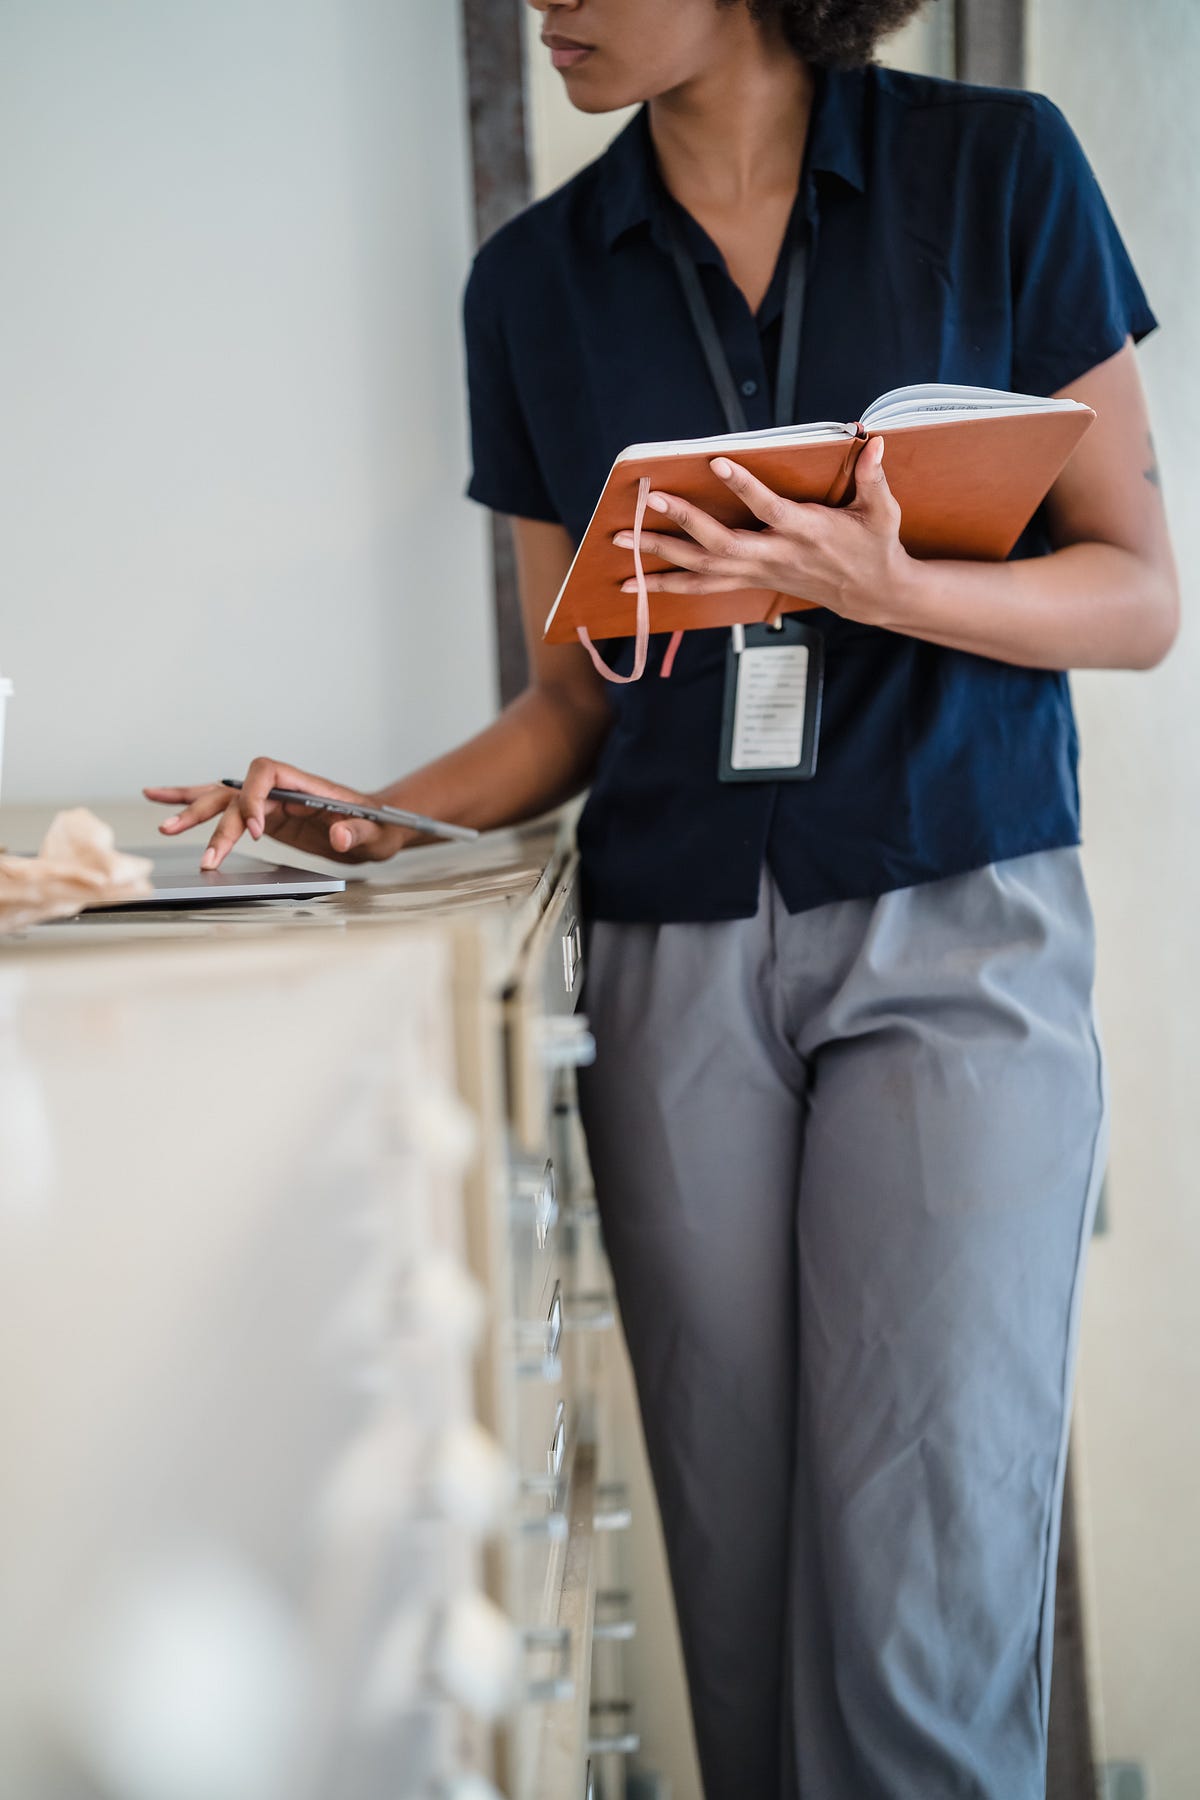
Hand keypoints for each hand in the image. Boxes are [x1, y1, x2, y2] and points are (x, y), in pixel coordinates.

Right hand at [144, 758, 411, 869]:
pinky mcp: (263, 818)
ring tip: (163, 825)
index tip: (257, 831)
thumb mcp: (376, 832)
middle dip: (213, 819)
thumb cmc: (379, 826)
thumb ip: (359, 831)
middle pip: (236, 793)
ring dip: (191, 812)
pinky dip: (194, 806)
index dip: (255, 799)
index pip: (266, 774)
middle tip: (197, 849)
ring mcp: (269, 803)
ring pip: (222, 800)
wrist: (379, 827)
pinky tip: (163, 803)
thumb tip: (340, 834)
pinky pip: (226, 811)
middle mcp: (281, 789)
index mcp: (304, 784)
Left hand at [611, 435, 912, 626]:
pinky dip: (665, 584)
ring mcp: (758, 572)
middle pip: (722, 543)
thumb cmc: (873, 546)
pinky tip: (633, 582)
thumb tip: (875, 442)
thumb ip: (874, 478)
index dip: (744, 487)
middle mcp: (775, 555)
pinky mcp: (749, 581)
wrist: (870, 593)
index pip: (770, 508)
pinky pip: (701, 586)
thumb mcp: (881, 512)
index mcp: (805, 531)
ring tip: (621, 541)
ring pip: (702, 569)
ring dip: (659, 556)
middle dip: (684, 521)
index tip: (718, 462)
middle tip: (650, 500)